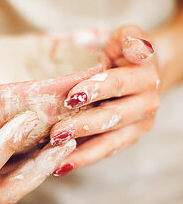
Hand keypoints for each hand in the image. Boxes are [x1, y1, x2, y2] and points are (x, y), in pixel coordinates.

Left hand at [49, 25, 159, 176]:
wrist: (146, 73)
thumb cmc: (124, 53)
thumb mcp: (126, 37)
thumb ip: (128, 38)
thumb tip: (134, 48)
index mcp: (143, 74)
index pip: (117, 83)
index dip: (97, 90)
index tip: (72, 96)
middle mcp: (147, 101)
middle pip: (113, 116)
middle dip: (83, 126)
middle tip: (56, 133)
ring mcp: (140, 123)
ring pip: (111, 140)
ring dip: (83, 151)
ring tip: (57, 158)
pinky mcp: (130, 137)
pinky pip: (107, 151)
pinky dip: (85, 159)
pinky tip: (62, 165)